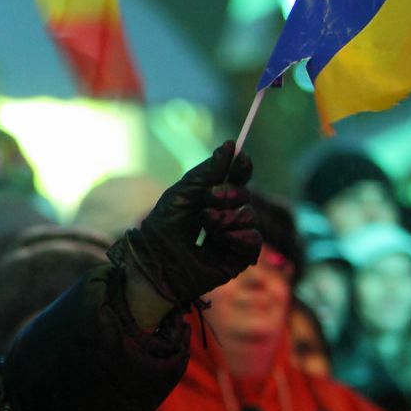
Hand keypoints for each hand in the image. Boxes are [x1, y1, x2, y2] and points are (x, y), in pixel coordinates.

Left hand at [109, 141, 259, 311]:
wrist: (155, 264)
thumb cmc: (161, 230)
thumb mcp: (181, 195)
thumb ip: (206, 173)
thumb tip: (229, 145)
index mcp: (210, 201)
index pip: (234, 180)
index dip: (240, 168)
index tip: (241, 156)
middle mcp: (224, 218)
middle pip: (244, 195)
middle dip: (229, 193)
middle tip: (210, 199)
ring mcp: (232, 238)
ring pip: (250, 216)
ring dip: (228, 217)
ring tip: (208, 225)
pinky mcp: (238, 258)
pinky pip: (254, 241)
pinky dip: (240, 236)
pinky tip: (223, 238)